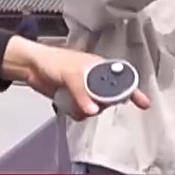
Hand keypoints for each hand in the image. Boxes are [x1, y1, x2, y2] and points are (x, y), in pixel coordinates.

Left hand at [20, 42, 150, 118]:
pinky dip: (78, 113)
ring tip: (74, 102)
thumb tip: (93, 110)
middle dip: (103, 104)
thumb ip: (83, 93)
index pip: (121, 79)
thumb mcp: (70, 74)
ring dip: (87, 110)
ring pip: (96, 108)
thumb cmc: (52, 60)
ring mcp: (84, 90)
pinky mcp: (74, 100)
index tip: (143, 103)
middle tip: (92, 103)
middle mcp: (95, 79)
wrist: (30, 67)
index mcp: (99, 67)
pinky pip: (83, 113)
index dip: (133, 91)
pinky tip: (68, 106)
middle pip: (110, 98)